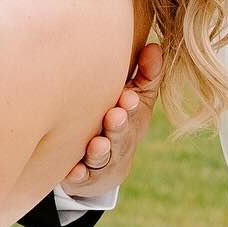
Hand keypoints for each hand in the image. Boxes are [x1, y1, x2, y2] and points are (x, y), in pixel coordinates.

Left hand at [62, 41, 161, 196]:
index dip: (132, 105)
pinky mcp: (84, 179)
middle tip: (115, 115)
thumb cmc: (120, 120)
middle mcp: (120, 142)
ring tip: (97, 145)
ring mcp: (103, 162)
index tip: (128, 96)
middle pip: (121, 136)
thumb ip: (146, 74)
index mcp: (132, 120)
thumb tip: (156, 46)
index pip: (135, 112)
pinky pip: (81, 180)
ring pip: (103, 158)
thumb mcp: (137, 98)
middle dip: (119, 127)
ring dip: (100, 151)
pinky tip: (72, 173)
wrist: (103, 168)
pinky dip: (78, 177)